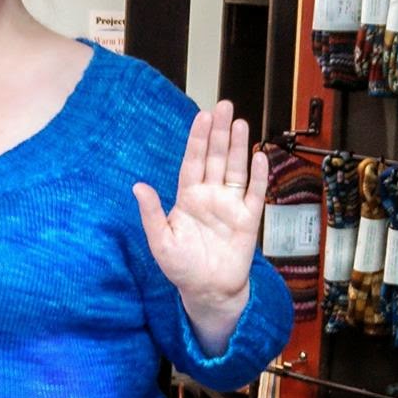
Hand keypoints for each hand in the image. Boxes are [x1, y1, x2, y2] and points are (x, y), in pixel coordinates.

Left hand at [133, 100, 266, 355]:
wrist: (207, 291)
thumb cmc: (181, 267)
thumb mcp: (160, 241)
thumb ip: (152, 213)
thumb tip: (138, 186)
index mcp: (187, 198)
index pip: (192, 162)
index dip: (197, 139)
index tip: (202, 116)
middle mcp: (210, 196)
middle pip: (215, 158)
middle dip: (219, 133)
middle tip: (224, 106)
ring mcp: (230, 206)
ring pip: (235, 170)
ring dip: (238, 147)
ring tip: (240, 123)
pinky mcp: (247, 220)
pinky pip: (255, 194)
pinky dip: (259, 176)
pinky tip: (260, 156)